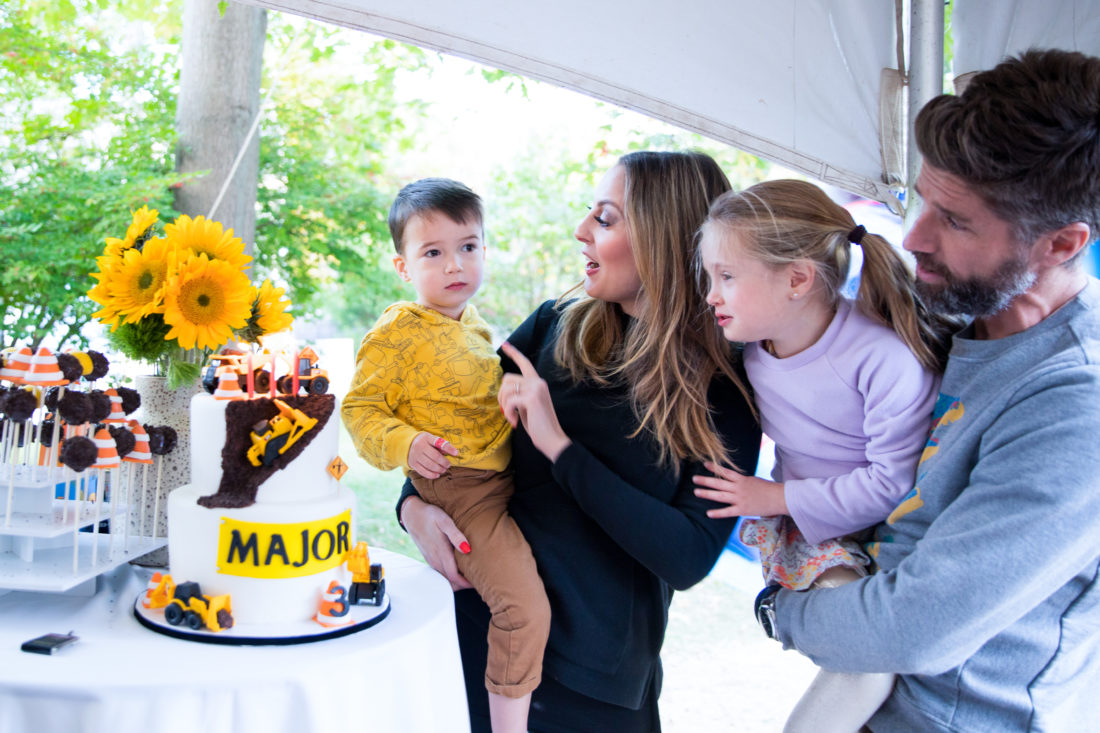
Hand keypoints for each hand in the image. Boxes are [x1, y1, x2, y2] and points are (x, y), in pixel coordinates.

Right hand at [399, 496, 473, 590]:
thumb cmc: (430, 515)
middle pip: (450, 580)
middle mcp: (435, 559)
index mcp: (441, 552)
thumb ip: (456, 535)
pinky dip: (450, 576)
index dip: (465, 583)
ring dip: (456, 581)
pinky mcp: (429, 557)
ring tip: (470, 577)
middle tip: (477, 582)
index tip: (477, 583)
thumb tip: (467, 549)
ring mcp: (431, 559)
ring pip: (444, 578)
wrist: (412, 514)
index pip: (454, 576)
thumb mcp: (444, 521)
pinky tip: (458, 569)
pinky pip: (440, 572)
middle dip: (463, 585)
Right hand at [407, 431, 458, 478]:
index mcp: (426, 438)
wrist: (406, 445)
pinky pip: (423, 471)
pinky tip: (437, 475)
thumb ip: (440, 444)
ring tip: (444, 470)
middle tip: (448, 465)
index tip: (456, 453)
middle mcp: (420, 446)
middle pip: (435, 457)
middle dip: (444, 462)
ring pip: (429, 465)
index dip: (448, 448)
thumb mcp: (431, 439)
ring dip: (439, 469)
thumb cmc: (424, 442)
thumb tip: (452, 452)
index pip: (439, 443)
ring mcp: (415, 455)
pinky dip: (431, 475)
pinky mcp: (413, 464)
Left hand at [499, 342, 571, 461]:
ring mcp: (536, 389)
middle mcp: (538, 382)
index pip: (524, 363)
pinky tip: (514, 423)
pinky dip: (508, 413)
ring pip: (506, 389)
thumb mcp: (528, 406)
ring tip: (512, 418)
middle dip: (501, 396)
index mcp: (538, 383)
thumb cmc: (539, 425)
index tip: (504, 345)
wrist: (553, 439)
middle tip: (506, 411)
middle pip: (507, 379)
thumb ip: (520, 394)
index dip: (513, 353)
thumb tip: (503, 390)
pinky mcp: (532, 399)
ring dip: (504, 406)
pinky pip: (509, 401)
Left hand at [693, 461, 788, 517]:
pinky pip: (727, 511)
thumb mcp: (753, 481)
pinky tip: (708, 513)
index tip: (704, 464)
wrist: (780, 498)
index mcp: (742, 479)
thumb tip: (733, 481)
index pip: (725, 472)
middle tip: (694, 479)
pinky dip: (717, 513)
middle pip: (719, 483)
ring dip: (707, 494)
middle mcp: (739, 488)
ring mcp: (740, 499)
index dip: (714, 468)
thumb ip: (742, 482)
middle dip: (705, 481)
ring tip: (696, 492)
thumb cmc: (768, 489)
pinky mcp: (742, 509)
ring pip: (720, 496)